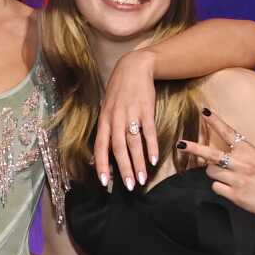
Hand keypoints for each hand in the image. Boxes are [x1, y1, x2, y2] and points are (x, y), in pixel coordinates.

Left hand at [94, 50, 158, 190]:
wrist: (134, 67)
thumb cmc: (119, 91)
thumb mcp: (107, 108)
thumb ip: (106, 130)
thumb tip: (99, 153)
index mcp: (104, 120)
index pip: (100, 146)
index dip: (102, 164)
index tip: (105, 182)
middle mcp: (116, 119)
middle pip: (118, 148)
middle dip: (124, 169)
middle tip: (130, 187)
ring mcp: (131, 114)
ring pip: (134, 143)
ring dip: (139, 163)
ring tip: (143, 179)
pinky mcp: (146, 109)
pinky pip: (148, 132)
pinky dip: (151, 146)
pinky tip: (154, 160)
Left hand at [176, 109, 254, 219]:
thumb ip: (241, 153)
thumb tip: (220, 153)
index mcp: (248, 150)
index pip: (229, 133)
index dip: (216, 121)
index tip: (204, 111)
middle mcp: (242, 163)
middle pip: (211, 154)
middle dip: (194, 149)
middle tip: (180, 144)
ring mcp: (238, 179)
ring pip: (210, 172)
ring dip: (215, 173)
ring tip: (230, 177)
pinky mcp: (235, 194)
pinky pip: (216, 187)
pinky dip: (220, 187)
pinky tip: (233, 189)